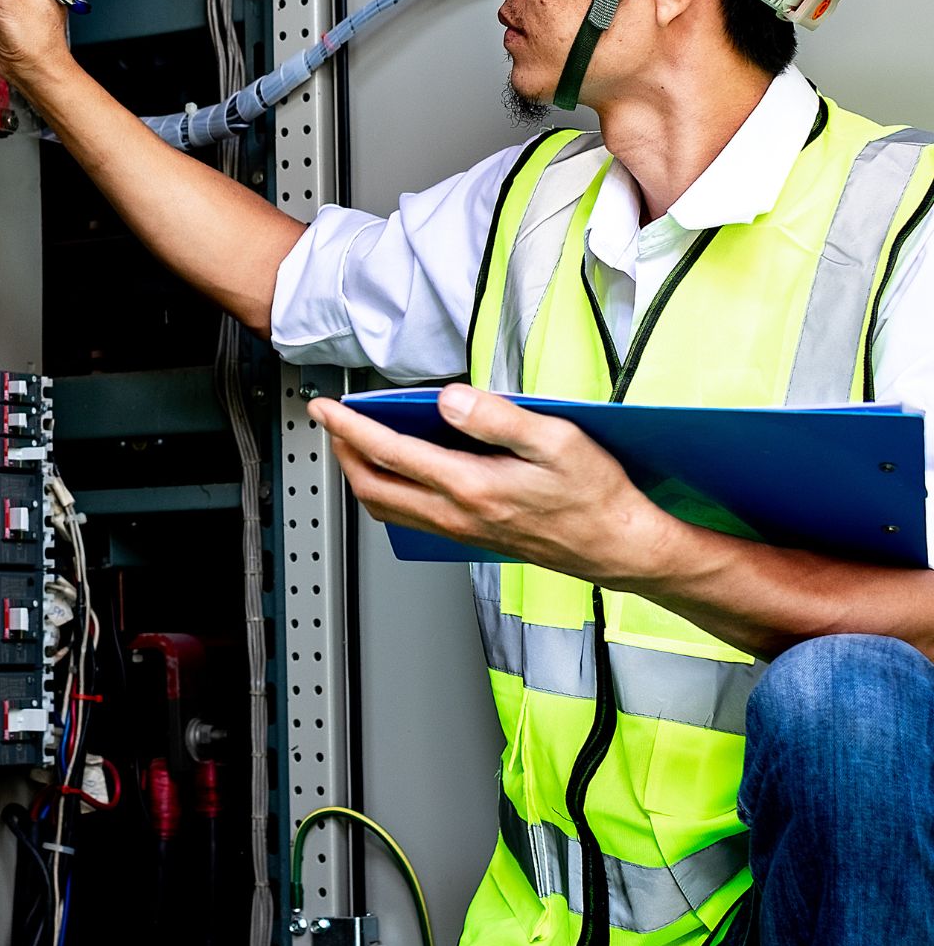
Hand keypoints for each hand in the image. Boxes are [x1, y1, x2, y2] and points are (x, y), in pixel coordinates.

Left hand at [309, 383, 678, 586]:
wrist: (618, 546)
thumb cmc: (595, 495)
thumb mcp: (556, 439)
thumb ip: (497, 417)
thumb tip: (448, 399)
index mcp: (472, 486)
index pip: (391, 453)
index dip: (350, 427)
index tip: (326, 408)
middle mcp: (458, 515)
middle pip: (374, 487)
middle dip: (343, 453)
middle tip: (331, 424)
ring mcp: (462, 531)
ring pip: (389, 507)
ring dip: (362, 475)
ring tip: (355, 443)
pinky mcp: (471, 537)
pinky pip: (411, 518)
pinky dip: (390, 492)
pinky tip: (401, 472)